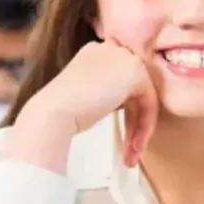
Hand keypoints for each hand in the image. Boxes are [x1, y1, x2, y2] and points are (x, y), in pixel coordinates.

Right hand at [18, 34, 159, 166]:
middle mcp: (110, 49)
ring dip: (140, 128)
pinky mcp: (134, 71)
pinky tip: (134, 145)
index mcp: (95, 52)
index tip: (121, 135)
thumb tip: (130, 109)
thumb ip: (106, 93)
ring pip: (144, 96)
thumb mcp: (86, 95)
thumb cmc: (60, 112)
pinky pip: (149, 100)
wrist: (54, 112)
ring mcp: (123, 57)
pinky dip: (144, 125)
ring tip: (131, 154)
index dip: (125, 110)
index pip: (120, 80)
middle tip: (129, 150)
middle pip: (134, 89)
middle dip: (134, 122)